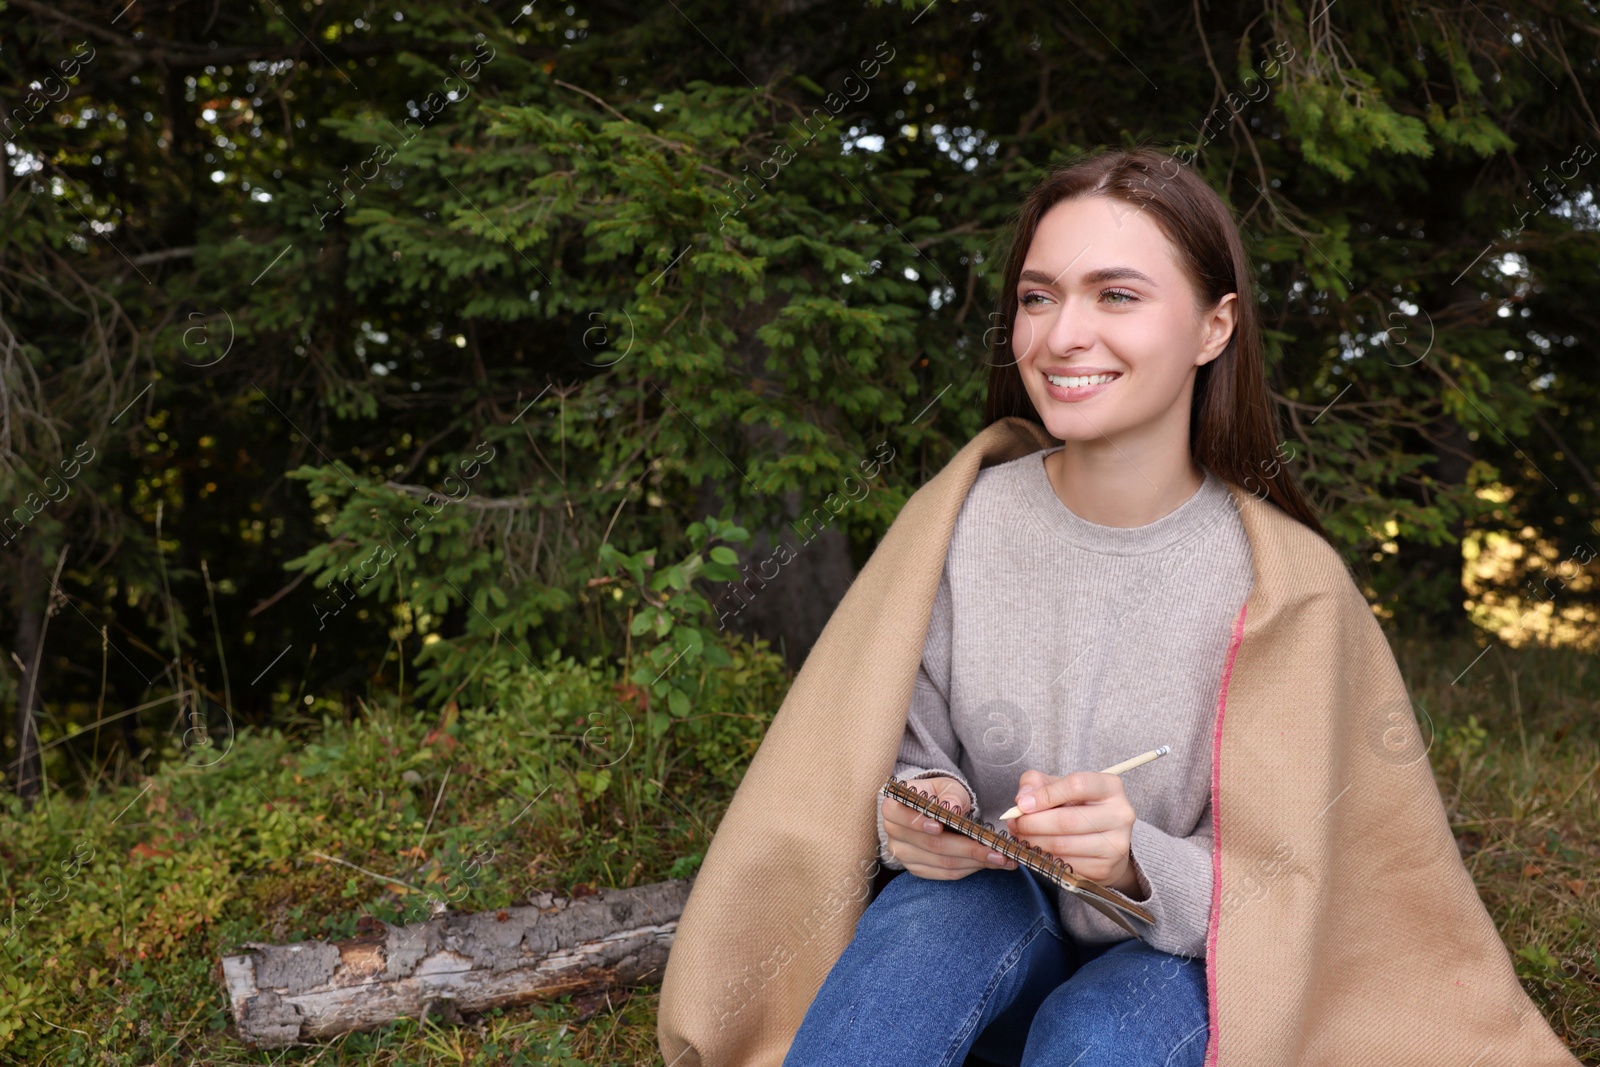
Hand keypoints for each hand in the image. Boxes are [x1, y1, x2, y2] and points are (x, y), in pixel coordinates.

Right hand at [881, 776, 1017, 879]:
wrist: (936, 809)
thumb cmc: (939, 794)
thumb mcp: (946, 787)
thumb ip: (949, 796)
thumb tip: (950, 808)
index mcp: (893, 807)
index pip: (900, 816)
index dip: (919, 823)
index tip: (940, 826)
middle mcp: (894, 834)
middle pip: (931, 844)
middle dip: (967, 848)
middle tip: (996, 850)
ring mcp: (904, 855)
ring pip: (942, 863)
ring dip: (974, 862)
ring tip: (1001, 858)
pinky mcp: (918, 870)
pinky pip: (946, 874)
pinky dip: (969, 869)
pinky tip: (989, 863)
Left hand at [1003, 769, 1139, 893]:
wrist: (1104, 841)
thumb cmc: (1078, 807)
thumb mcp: (1060, 786)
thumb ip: (1037, 783)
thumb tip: (1022, 799)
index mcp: (1110, 787)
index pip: (1076, 785)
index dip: (1045, 795)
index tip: (1022, 804)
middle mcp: (1120, 815)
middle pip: (1066, 820)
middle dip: (1032, 823)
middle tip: (1014, 824)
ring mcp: (1115, 844)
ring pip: (1062, 845)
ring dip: (1033, 842)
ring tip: (1020, 836)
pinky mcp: (1105, 868)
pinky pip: (1065, 864)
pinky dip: (1044, 858)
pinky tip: (1035, 850)